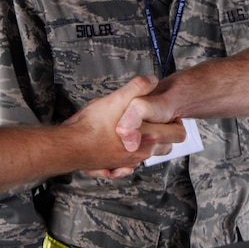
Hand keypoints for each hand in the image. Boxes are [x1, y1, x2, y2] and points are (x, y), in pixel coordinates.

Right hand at [63, 75, 184, 173]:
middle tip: (152, 121)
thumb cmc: (93, 124)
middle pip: (166, 147)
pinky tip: (121, 146)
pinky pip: (130, 166)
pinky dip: (129, 158)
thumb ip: (137, 87)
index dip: (175, 121)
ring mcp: (128, 163)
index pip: (178, 133)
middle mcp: (141, 153)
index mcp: (148, 137)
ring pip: (148, 156)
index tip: (165, 113)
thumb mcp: (116, 98)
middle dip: (164, 134)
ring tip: (134, 130)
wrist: (70, 145)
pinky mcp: (115, 167)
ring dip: (146, 144)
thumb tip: (153, 79)